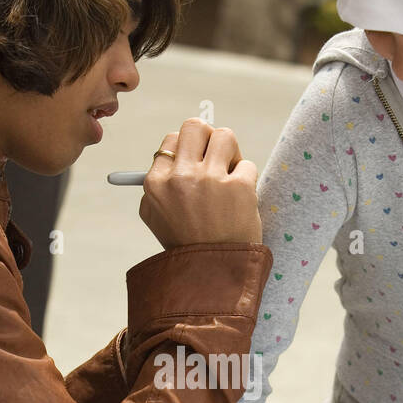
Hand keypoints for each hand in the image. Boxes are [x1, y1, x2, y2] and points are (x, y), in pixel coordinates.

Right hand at [140, 119, 261, 247]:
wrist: (213, 277)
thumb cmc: (186, 246)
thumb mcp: (155, 217)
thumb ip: (155, 185)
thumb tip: (164, 154)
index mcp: (156, 183)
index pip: (171, 140)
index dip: (187, 150)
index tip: (195, 163)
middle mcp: (180, 177)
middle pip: (195, 126)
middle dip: (208, 138)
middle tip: (216, 156)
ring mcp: (210, 180)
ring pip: (225, 136)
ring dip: (230, 153)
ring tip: (229, 176)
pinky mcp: (238, 186)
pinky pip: (247, 164)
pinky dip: (246, 179)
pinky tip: (240, 200)